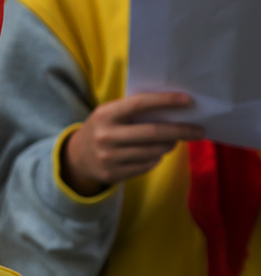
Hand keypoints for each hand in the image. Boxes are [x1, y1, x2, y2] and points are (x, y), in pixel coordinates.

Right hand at [62, 92, 205, 196]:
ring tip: (172, 141)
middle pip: (153, 133)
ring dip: (169, 145)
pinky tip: (154, 153)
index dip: (165, 101)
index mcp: (105, 114)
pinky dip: (156, 158)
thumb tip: (175, 111)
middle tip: (199, 130)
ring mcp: (108, 157)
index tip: (188, 101)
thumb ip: (134, 111)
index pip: (140, 104)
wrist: (77, 157)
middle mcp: (105, 136)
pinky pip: (147, 165)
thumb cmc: (103, 129)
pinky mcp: (112, 174)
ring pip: (153, 151)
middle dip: (181, 131)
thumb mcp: (110, 114)